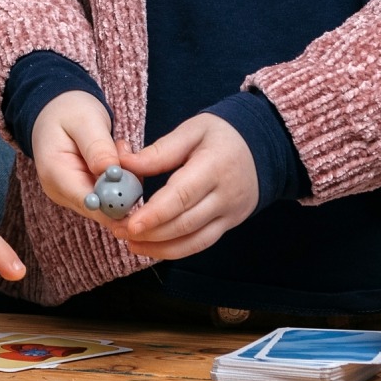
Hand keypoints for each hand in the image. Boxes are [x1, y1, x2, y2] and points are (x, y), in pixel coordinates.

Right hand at [28, 90, 124, 218]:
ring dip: (123, 181)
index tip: (136, 190)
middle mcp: (61, 192)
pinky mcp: (83, 193)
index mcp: (55, 173)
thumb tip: (112, 173)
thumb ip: (98, 146)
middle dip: (124, 188)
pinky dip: (120, 181)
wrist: (54, 110)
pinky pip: (109, 196)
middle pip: (102, 208)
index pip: (89, 203)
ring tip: (117, 148)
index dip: (116, 204)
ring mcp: (72, 195)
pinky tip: (115, 158)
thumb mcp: (84, 120)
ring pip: (109, 203)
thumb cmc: (68, 111)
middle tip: (127, 153)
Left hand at [98, 113, 258, 260]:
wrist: (261, 147)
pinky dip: (175, 250)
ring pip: (193, 241)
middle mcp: (226, 196)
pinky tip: (152, 247)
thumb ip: (159, 151)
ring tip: (130, 242)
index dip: (155, 214)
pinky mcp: (229, 225)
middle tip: (118, 230)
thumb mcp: (192, 130)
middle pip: (185, 223)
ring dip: (159, 247)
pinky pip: (201, 243)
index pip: (182, 196)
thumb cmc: (221, 135)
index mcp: (215, 167)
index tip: (130, 224)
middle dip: (150, 232)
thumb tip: (124, 164)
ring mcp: (230, 214)